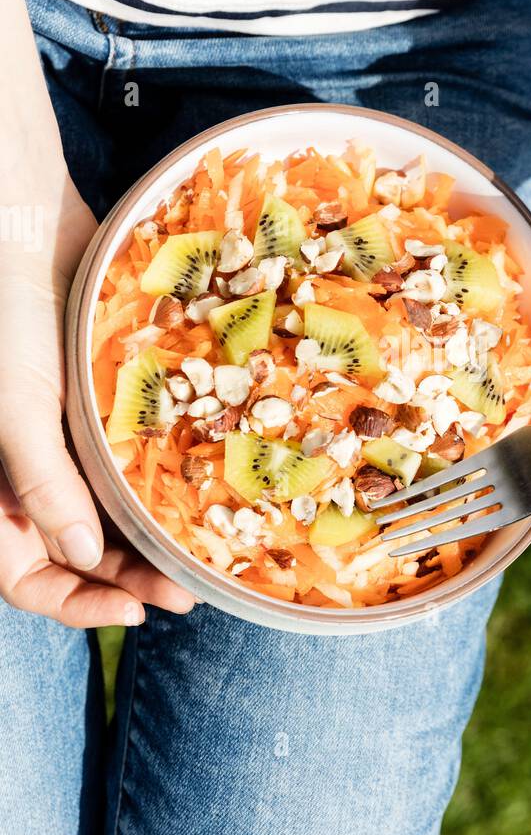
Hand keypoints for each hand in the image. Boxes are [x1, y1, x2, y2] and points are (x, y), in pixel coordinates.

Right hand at [0, 178, 194, 626]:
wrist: (25, 223)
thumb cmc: (4, 314)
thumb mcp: (15, 405)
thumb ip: (42, 484)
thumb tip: (84, 561)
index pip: (27, 577)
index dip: (78, 603)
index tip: (136, 611)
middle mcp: (30, 474)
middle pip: (80, 555)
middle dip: (131, 580)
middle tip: (190, 593)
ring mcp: (70, 443)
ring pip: (112, 515)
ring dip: (154, 539)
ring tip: (205, 555)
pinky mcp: (103, 409)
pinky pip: (133, 461)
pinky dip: (162, 483)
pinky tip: (207, 492)